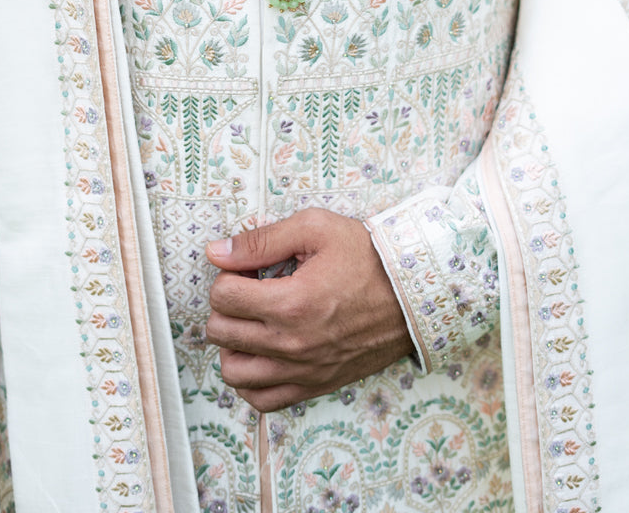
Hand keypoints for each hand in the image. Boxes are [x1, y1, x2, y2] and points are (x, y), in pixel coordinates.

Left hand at [205, 208, 412, 411]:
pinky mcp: (314, 385)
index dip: (229, 275)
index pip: (222, 296)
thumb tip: (216, 251)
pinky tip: (262, 352)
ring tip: (253, 321)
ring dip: (233, 343)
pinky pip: (261, 400)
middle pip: (221, 331)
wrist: (412, 294)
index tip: (247, 269)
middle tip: (250, 289)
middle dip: (227, 305)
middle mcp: (291, 343)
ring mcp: (302, 370)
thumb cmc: (368, 257)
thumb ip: (262, 240)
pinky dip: (251, 380)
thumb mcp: (316, 229)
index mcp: (290, 303)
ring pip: (233, 371)